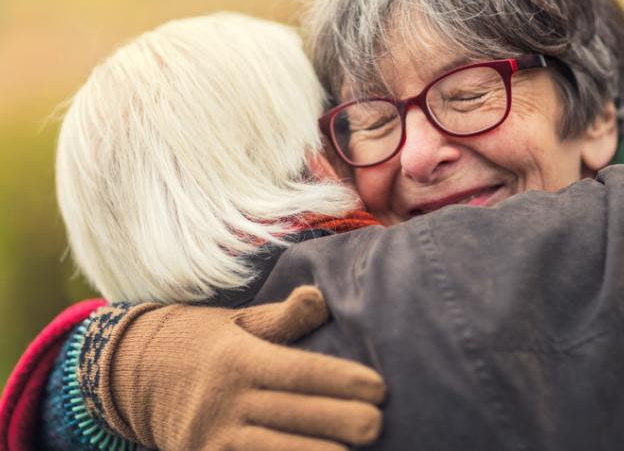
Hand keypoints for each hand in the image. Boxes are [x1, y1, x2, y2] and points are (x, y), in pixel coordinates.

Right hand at [88, 286, 384, 450]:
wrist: (133, 375)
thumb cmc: (203, 342)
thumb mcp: (239, 322)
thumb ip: (283, 317)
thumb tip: (320, 297)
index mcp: (237, 359)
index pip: (297, 372)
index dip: (339, 381)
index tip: (379, 388)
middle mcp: (223, 401)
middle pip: (291, 415)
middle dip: (338, 422)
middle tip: (377, 425)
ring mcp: (211, 439)